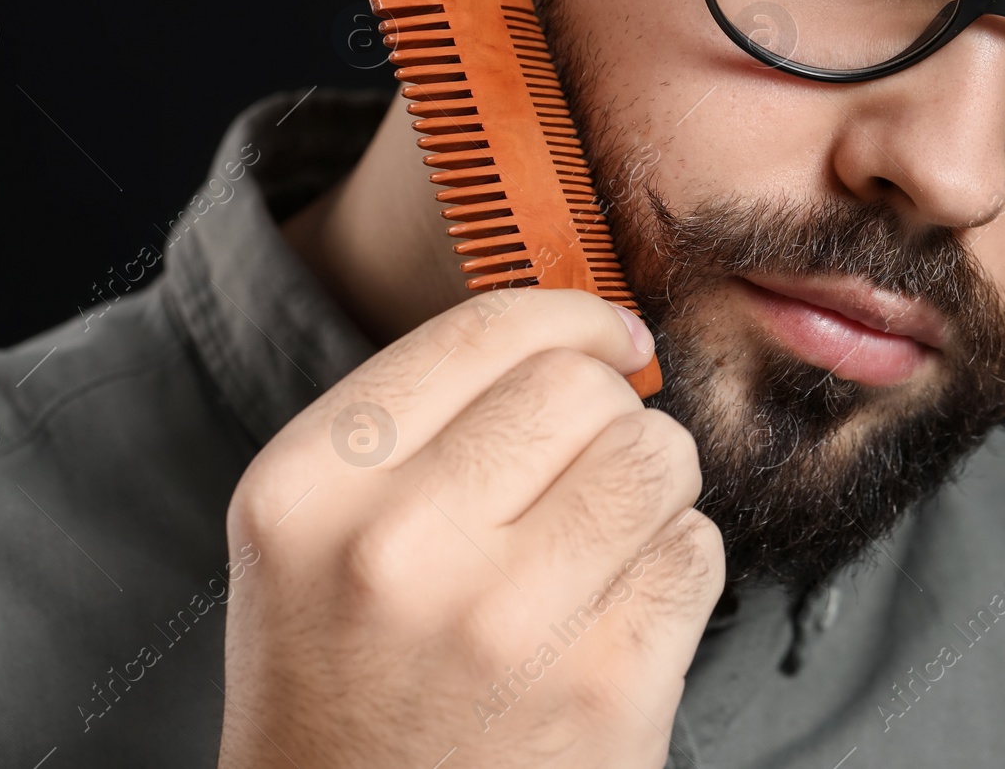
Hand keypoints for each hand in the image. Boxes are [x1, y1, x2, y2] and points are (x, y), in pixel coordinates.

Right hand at [217, 288, 723, 767]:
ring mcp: (502, 623)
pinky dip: (676, 563)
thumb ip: (414, 426)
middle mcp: (394, 547)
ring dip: (655, 480)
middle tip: (594, 461)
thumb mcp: (313, 536)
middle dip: (611, 409)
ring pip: (656, 454)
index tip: (606, 332)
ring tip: (611, 531)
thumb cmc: (344, 684)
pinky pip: (695, 551)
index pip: (481, 334)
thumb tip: (580, 336)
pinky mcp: (601, 689)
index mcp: (309, 488)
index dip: (568, 315)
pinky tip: (620, 604)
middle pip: (579, 386)